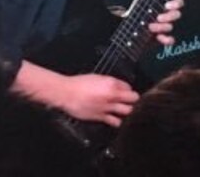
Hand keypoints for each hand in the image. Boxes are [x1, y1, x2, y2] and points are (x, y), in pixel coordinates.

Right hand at [14, 62, 138, 127]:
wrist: (66, 92)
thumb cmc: (77, 83)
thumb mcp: (95, 77)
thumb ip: (108, 82)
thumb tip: (116, 86)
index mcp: (110, 83)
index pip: (128, 87)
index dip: (128, 89)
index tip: (126, 91)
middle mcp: (112, 95)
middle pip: (133, 99)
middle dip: (133, 100)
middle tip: (130, 101)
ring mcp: (108, 108)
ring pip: (128, 112)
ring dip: (127, 111)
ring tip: (125, 111)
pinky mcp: (102, 117)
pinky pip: (116, 122)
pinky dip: (118, 121)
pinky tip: (116, 120)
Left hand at [127, 0, 183, 45]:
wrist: (129, 30)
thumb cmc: (137, 14)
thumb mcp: (138, 2)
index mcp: (163, 6)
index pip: (177, 2)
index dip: (175, 3)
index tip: (167, 5)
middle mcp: (166, 16)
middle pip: (176, 14)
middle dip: (169, 16)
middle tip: (158, 18)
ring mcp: (165, 27)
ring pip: (171, 26)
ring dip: (162, 27)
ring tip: (150, 27)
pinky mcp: (163, 37)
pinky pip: (170, 39)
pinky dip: (166, 39)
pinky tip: (159, 37)